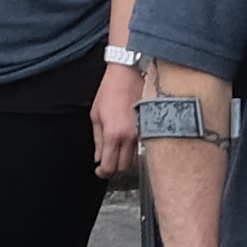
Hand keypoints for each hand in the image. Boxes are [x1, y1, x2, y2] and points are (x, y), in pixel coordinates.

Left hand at [87, 61, 141, 180]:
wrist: (128, 74)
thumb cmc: (110, 90)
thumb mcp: (96, 115)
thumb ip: (97, 140)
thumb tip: (98, 157)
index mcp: (113, 134)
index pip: (109, 166)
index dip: (103, 173)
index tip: (100, 171)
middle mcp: (129, 137)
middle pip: (124, 167)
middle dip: (114, 168)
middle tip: (108, 163)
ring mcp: (142, 133)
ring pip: (135, 159)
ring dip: (126, 159)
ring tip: (118, 151)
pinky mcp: (150, 127)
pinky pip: (143, 146)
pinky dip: (135, 149)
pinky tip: (129, 141)